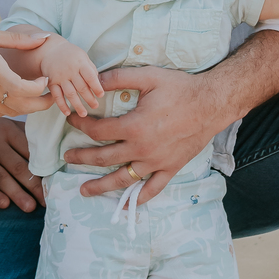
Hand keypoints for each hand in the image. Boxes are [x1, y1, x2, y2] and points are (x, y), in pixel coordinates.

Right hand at [0, 24, 51, 118]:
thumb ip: (17, 39)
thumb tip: (44, 37)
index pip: (22, 88)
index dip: (39, 88)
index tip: (45, 79)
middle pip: (19, 106)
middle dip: (40, 104)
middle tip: (51, 95)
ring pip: (8, 112)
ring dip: (26, 108)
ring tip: (36, 97)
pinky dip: (8, 109)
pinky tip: (14, 99)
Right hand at [0, 114, 45, 212]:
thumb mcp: (10, 125)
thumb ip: (29, 136)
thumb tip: (54, 151)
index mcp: (7, 130)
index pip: (29, 151)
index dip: (43, 167)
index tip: (55, 181)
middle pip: (17, 166)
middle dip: (33, 186)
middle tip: (46, 200)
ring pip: (1, 177)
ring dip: (16, 193)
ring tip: (30, 207)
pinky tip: (4, 204)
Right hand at [39, 39, 103, 117]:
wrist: (50, 50)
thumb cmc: (71, 55)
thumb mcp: (83, 57)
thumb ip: (91, 69)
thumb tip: (98, 84)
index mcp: (80, 63)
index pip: (90, 76)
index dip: (96, 87)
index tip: (101, 95)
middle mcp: (70, 70)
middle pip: (81, 87)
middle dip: (89, 99)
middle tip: (95, 106)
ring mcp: (60, 77)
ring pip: (70, 94)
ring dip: (77, 105)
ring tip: (84, 114)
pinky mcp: (51, 82)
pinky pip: (57, 96)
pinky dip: (62, 105)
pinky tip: (67, 113)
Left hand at [61, 64, 219, 202]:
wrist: (212, 103)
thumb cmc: (180, 88)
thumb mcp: (148, 76)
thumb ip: (118, 78)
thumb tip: (93, 80)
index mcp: (134, 127)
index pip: (97, 131)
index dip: (80, 126)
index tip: (71, 121)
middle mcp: (142, 149)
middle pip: (104, 158)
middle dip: (82, 158)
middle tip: (67, 158)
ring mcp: (156, 162)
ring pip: (123, 179)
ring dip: (101, 186)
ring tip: (83, 190)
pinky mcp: (170, 168)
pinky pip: (152, 189)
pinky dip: (139, 198)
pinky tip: (127, 202)